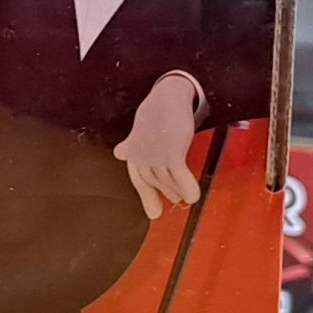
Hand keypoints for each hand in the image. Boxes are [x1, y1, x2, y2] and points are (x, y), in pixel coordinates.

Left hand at [114, 73, 203, 219]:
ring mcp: (155, 155)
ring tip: (188, 198)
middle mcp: (141, 157)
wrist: (167, 97)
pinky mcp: (171, 151)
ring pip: (168, 181)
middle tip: (178, 200)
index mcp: (134, 154)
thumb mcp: (138, 132)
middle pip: (155, 182)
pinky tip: (194, 197)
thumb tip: (118, 154)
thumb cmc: (153, 116)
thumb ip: (131, 146)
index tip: (154, 214)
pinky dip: (186, 186)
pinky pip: (178, 175)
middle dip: (166, 192)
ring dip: (178, 191)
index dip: (147, 197)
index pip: (139, 180)